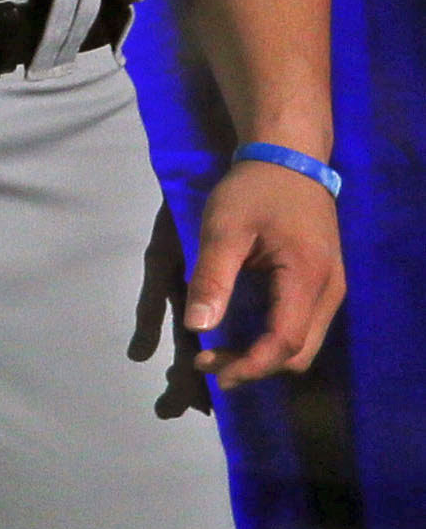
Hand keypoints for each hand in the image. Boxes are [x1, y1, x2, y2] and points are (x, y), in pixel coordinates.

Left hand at [184, 160, 347, 388]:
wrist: (290, 159)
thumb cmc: (254, 191)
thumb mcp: (223, 229)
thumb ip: (212, 278)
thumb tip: (199, 327)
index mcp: (307, 278)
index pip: (285, 342)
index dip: (248, 365)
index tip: (208, 368)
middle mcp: (329, 291)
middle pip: (299, 353)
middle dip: (254, 367)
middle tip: (207, 362)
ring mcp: (330, 289)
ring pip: (304, 344)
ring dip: (263, 357)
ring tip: (219, 352)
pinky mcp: (323, 285)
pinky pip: (303, 326)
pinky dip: (273, 340)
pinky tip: (241, 334)